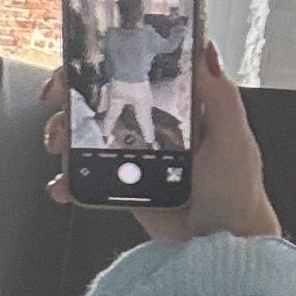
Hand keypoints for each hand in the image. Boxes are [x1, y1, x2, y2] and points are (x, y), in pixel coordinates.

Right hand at [42, 43, 281, 242]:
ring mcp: (134, 157)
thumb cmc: (237, 191)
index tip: (85, 59)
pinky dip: (68, 180)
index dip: (109, 60)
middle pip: (104, 98)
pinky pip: (88, 179)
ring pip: (88, 136)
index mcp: (180, 105)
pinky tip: (63, 183)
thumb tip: (206, 51)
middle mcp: (153, 126)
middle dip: (72, 95)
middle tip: (57, 98)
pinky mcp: (121, 188)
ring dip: (64, 134)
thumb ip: (220, 96)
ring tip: (59, 144)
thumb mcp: (235, 137)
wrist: (221, 244)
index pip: (140, 70)